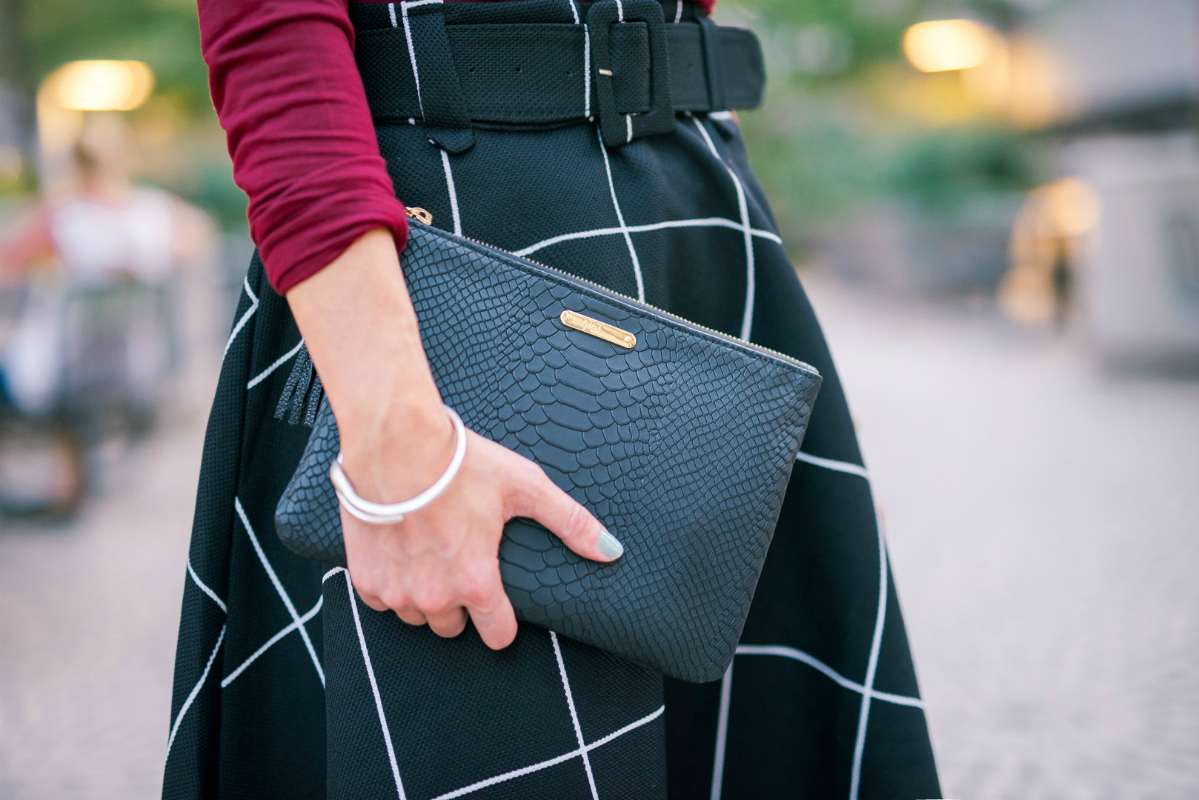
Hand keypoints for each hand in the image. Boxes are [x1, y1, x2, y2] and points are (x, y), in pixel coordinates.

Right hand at [287, 228, 621, 650]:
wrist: (395, 442)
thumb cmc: (461, 462)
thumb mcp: (524, 486)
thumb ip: (570, 522)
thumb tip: (611, 551)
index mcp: (477, 583)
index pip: (497, 636)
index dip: (502, 620)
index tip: (499, 603)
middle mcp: (436, 597)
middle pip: (455, 627)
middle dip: (462, 603)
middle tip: (462, 563)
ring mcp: (398, 592)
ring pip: (418, 616)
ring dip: (427, 596)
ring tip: (432, 555)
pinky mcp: (366, 579)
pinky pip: (383, 601)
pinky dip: (393, 584)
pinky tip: (403, 553)